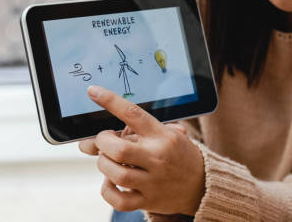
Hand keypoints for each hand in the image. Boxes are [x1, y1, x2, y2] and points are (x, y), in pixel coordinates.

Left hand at [78, 85, 204, 214]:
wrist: (203, 183)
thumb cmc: (177, 154)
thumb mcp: (166, 135)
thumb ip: (134, 134)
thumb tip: (87, 142)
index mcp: (162, 135)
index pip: (134, 114)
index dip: (110, 101)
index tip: (93, 91)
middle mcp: (158, 157)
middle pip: (118, 149)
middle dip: (102, 142)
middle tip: (104, 140)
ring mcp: (154, 181)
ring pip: (115, 174)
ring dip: (104, 164)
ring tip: (108, 160)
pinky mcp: (149, 200)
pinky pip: (118, 200)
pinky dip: (107, 190)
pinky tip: (112, 182)